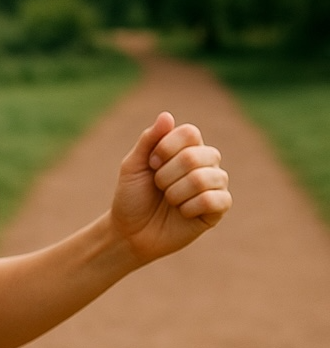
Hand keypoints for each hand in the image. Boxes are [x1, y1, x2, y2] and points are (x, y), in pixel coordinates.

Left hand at [110, 112, 231, 265]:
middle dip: (166, 175)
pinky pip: (214, 200)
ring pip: (204, 178)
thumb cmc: (132, 196)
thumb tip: (166, 115)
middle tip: (158, 187)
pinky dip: (189, 208)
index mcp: (186, 148)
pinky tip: (182, 213)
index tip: (151, 164)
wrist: (130, 232)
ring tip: (169, 201)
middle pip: (196, 155)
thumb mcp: (133, 165)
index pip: (189, 133)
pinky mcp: (218, 209)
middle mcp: (205, 163)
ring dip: (175, 193)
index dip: (166, 148)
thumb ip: (149, 140)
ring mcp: (214, 185)